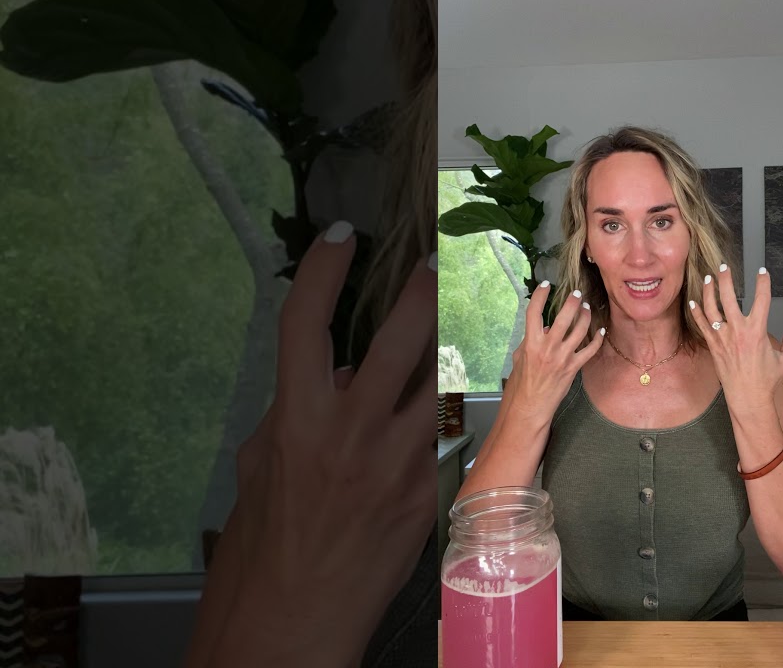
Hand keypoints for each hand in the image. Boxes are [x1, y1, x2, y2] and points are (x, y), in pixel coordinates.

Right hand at [212, 225, 437, 664]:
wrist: (296, 619)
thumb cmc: (263, 545)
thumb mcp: (261, 466)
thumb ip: (295, 411)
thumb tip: (334, 373)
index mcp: (298, 420)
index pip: (307, 324)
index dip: (322, 271)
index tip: (339, 237)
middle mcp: (354, 431)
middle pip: (398, 337)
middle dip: (419, 290)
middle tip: (429, 262)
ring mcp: (399, 460)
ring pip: (435, 381)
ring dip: (440, 349)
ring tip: (446, 322)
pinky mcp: (426, 489)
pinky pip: (437, 434)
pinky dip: (431, 416)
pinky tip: (429, 410)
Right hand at [504, 281, 604, 424]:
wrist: (531, 405)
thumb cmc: (522, 382)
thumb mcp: (520, 357)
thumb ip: (530, 340)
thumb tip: (543, 327)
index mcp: (531, 343)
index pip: (534, 312)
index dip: (540, 295)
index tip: (546, 285)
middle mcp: (547, 348)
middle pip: (563, 317)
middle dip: (572, 302)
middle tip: (576, 293)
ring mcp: (562, 357)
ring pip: (580, 330)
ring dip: (585, 316)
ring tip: (586, 308)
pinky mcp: (573, 367)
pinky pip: (590, 350)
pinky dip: (598, 339)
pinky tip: (601, 330)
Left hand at [689, 264, 782, 415]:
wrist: (748, 398)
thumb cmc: (766, 380)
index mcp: (757, 331)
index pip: (762, 299)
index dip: (763, 283)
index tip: (762, 271)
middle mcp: (738, 331)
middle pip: (728, 298)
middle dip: (726, 279)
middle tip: (724, 266)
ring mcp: (723, 338)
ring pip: (711, 309)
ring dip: (709, 291)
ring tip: (709, 278)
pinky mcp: (713, 346)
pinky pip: (702, 325)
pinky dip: (696, 313)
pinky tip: (693, 301)